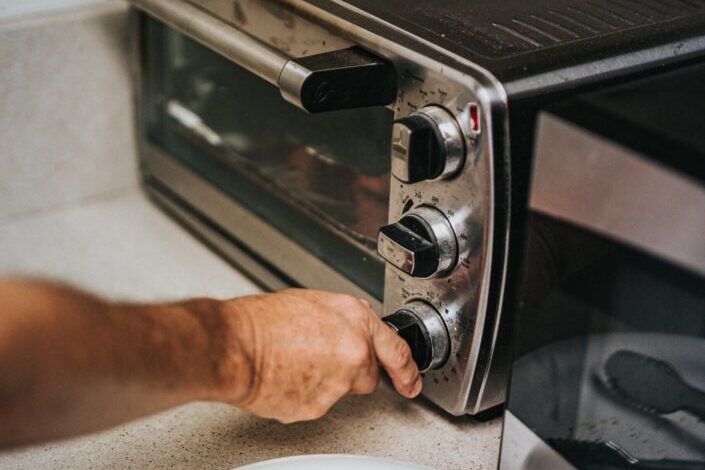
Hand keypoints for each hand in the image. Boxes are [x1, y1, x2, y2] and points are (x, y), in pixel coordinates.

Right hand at [215, 289, 420, 422]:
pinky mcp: (318, 407)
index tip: (412, 381)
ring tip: (293, 363)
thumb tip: (351, 330)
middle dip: (351, 372)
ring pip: (341, 390)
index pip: (396, 350)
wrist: (233, 345)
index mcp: (355, 320)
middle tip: (321, 360)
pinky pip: (317, 403)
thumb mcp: (313, 302)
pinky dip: (304, 394)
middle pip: (368, 375)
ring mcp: (338, 383)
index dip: (407, 370)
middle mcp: (354, 351)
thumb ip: (343, 320)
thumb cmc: (262, 321)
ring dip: (324, 381)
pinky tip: (286, 376)